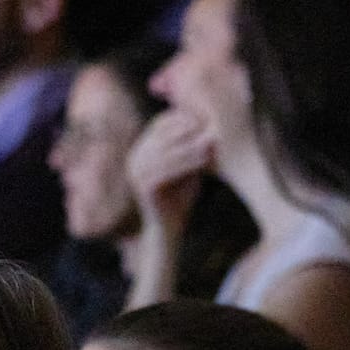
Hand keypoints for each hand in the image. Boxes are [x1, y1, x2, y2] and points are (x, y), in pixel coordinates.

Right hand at [127, 108, 212, 230]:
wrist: (166, 231)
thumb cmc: (180, 197)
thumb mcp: (187, 167)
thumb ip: (192, 147)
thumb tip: (211, 122)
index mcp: (141, 149)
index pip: (161, 123)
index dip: (184, 118)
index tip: (208, 118)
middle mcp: (135, 157)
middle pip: (163, 134)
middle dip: (189, 129)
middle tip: (212, 125)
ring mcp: (137, 171)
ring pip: (167, 150)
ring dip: (192, 144)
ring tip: (213, 142)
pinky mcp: (144, 185)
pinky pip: (168, 168)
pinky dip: (188, 161)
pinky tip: (206, 160)